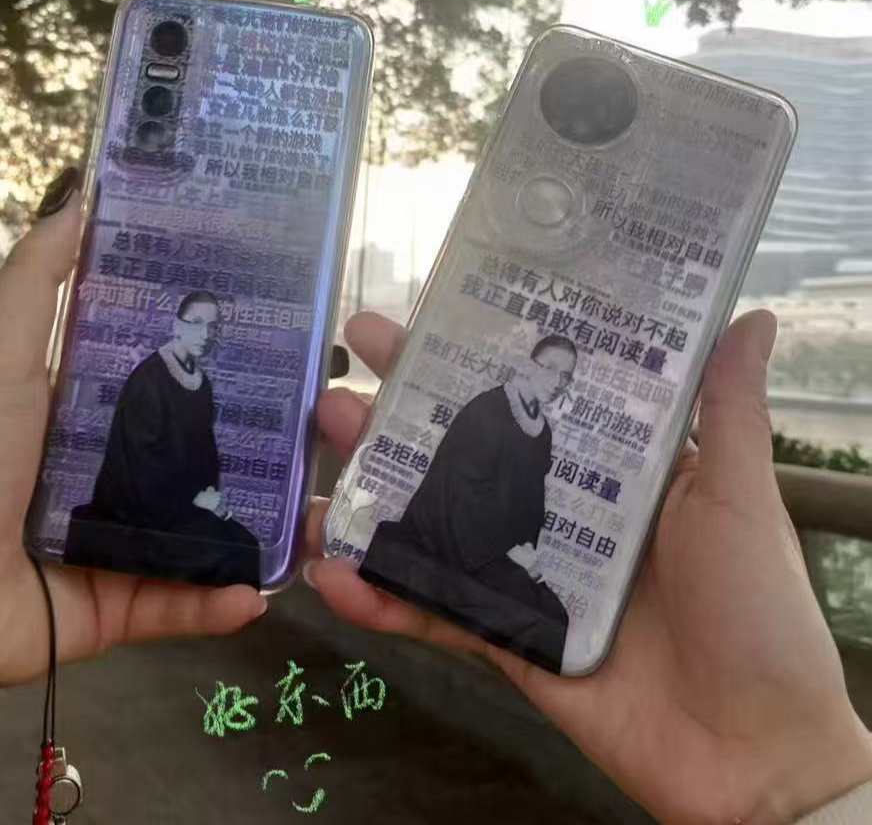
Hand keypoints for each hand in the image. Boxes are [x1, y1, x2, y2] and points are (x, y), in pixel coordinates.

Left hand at [0, 184, 266, 693]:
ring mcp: (115, 546)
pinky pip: (180, 603)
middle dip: (252, 450)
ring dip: (253, 530)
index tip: (274, 340)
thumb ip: (37, 282)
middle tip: (315, 431)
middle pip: (192, 459)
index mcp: (84, 419)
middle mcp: (106, 479)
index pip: (164, 385)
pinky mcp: (116, 608)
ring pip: (200, 533)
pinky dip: (220, 601)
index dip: (213, 365)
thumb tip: (79, 195)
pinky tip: (262, 589)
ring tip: (313, 516)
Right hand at [307, 311, 871, 824]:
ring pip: (429, 530)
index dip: (462, 360)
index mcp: (603, 468)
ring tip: (311, 489)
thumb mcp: (741, 500)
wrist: (753, 755)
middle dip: (390, 424)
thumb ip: (729, 412)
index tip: (412, 320)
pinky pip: (435, 614)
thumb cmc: (760, 616)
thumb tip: (755, 317)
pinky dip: (383, 601)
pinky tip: (336, 579)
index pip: (519, 398)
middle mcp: (554, 512)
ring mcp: (523, 576)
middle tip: (332, 394)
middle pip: (456, 457)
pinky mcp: (506, 639)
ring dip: (365, 508)